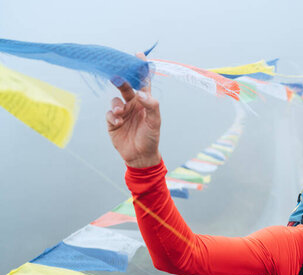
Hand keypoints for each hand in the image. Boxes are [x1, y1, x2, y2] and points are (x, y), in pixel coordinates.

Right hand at [106, 52, 161, 167]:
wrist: (140, 156)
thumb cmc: (150, 138)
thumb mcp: (155, 122)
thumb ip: (151, 106)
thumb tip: (141, 94)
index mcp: (145, 102)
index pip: (143, 82)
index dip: (141, 69)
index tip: (138, 54)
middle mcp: (133, 104)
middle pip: (126, 87)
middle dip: (121, 81)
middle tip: (117, 77)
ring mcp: (122, 112)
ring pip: (115, 100)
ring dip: (116, 105)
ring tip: (120, 113)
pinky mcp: (113, 121)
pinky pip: (110, 114)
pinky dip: (112, 117)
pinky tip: (118, 123)